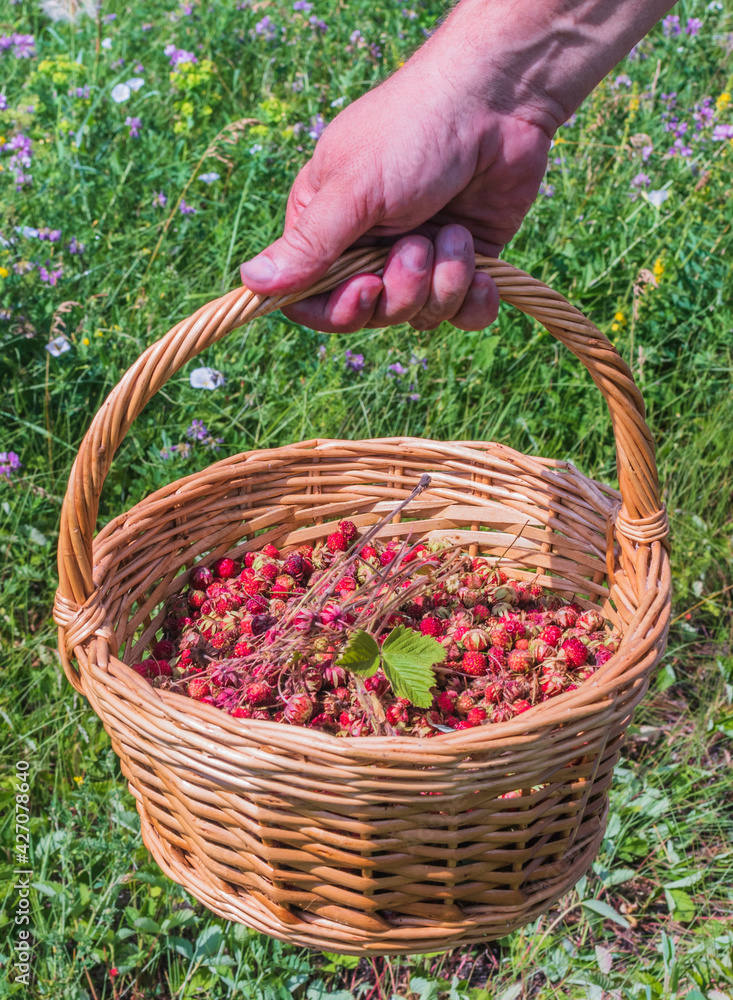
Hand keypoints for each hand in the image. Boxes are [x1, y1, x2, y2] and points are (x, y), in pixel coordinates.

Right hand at [240, 52, 552, 331]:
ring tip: (457, 235)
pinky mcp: (464, 264)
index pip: (312, 302)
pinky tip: (485, 271)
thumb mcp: (353, 189)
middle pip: (371, 315)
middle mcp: (368, 249)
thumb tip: (249, 282)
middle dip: (401, 291)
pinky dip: (475, 301)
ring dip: (444, 282)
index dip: (339, 311)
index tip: (367, 288)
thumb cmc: (415, 131)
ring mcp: (418, 258)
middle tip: (419, 244)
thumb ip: (308, 245)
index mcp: (325, 229)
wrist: (499, 101)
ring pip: (420, 316)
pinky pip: (463, 315)